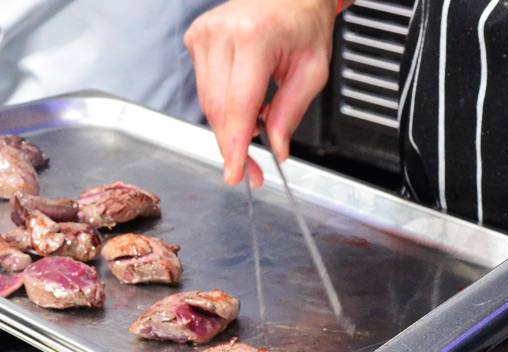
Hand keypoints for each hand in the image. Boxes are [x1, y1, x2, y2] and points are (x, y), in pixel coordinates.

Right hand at [184, 0, 338, 187]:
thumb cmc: (304, 23)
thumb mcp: (312, 71)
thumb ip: (291, 112)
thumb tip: (275, 148)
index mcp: (254, 37)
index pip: (238, 105)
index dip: (236, 145)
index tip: (236, 172)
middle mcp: (222, 33)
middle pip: (217, 109)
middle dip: (232, 145)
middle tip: (250, 169)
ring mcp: (204, 33)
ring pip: (206, 102)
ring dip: (227, 126)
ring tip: (254, 127)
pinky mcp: (195, 38)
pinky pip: (203, 87)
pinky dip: (221, 104)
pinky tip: (241, 100)